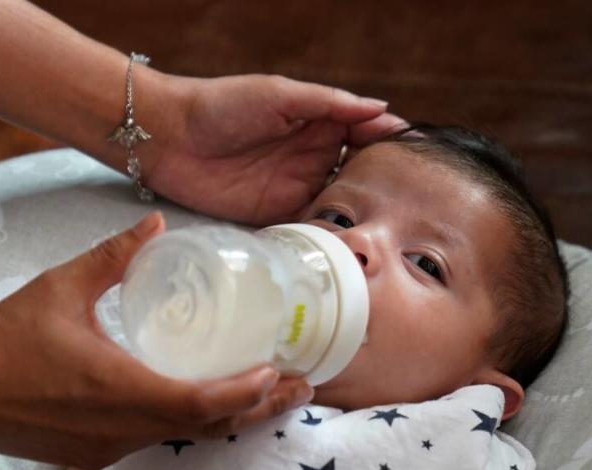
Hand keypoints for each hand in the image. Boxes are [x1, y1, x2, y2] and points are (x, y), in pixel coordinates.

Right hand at [0, 213, 313, 467]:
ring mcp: (108, 449)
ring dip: (227, 420)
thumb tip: (156, 222)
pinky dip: (189, 425)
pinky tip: (203, 405)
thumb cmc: (4, 335)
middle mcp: (121, 429)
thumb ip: (114, 255)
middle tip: (300, 389)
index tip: (277, 372)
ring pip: (183, 439)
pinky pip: (155, 443)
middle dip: (257, 411)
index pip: (201, 403)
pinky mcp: (94, 456)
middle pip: (206, 429)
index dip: (246, 393)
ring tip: (266, 398)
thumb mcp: (62, 285)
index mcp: (119, 389)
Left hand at [143, 72, 404, 224]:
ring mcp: (293, 189)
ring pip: (337, 207)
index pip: (366, 136)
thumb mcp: (279, 95)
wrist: (168, 138)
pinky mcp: (271, 217)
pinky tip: (344, 251)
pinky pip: (306, 230)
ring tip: (388, 237)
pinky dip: (324, 240)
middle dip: (384, 192)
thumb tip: (382, 110)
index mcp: (318, 124)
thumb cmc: (221, 105)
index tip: (423, 162)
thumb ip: (329, 104)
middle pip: (359, 178)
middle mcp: (311, 158)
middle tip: (415, 210)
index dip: (393, 147)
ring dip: (358, 221)